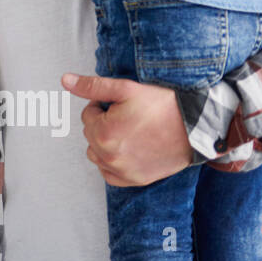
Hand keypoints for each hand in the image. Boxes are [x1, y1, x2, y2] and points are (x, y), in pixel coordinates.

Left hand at [61, 72, 193, 185]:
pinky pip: (109, 174)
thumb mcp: (126, 89)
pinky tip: (128, 149)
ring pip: (97, 154)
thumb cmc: (163, 106)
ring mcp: (123, 171)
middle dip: (103, 123)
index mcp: (103, 134)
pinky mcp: (135, 180)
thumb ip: (92, 86)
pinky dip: (112, 162)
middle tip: (128, 116)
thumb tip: (65, 80)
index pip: (87, 115)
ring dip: (105, 142)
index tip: (121, 105)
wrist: (196, 127)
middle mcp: (110, 157)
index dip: (103, 106)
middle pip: (91, 134)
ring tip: (129, 131)